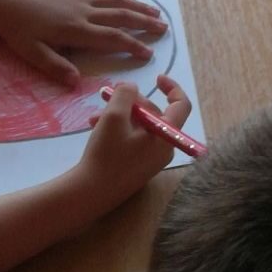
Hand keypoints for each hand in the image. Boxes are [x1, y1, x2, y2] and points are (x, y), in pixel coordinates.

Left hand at [0, 0, 168, 83]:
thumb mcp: (33, 54)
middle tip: (164, 29)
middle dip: (144, 23)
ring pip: (116, 0)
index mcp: (77, 30)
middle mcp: (84, 12)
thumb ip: (56, 67)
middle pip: (121, 16)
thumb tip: (77, 82)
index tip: (149, 53)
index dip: (132, 45)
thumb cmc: (19, 31)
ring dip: (138, 6)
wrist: (7, 2)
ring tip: (155, 13)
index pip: (112, 38)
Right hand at [72, 75, 194, 216]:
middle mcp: (164, 149)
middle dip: (131, 103)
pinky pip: (133, 140)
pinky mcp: (137, 167)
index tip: (156, 78)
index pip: (181, 105)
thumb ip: (126, 95)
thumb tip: (132, 89)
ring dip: (119, 116)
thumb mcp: (114, 117)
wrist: (90, 193)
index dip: (172, 87)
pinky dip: (117, 130)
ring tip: (94, 117)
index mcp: (166, 136)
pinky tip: (95, 128)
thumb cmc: (106, 154)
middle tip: (108, 96)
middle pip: (154, 114)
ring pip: (139, 126)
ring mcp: (151, 160)